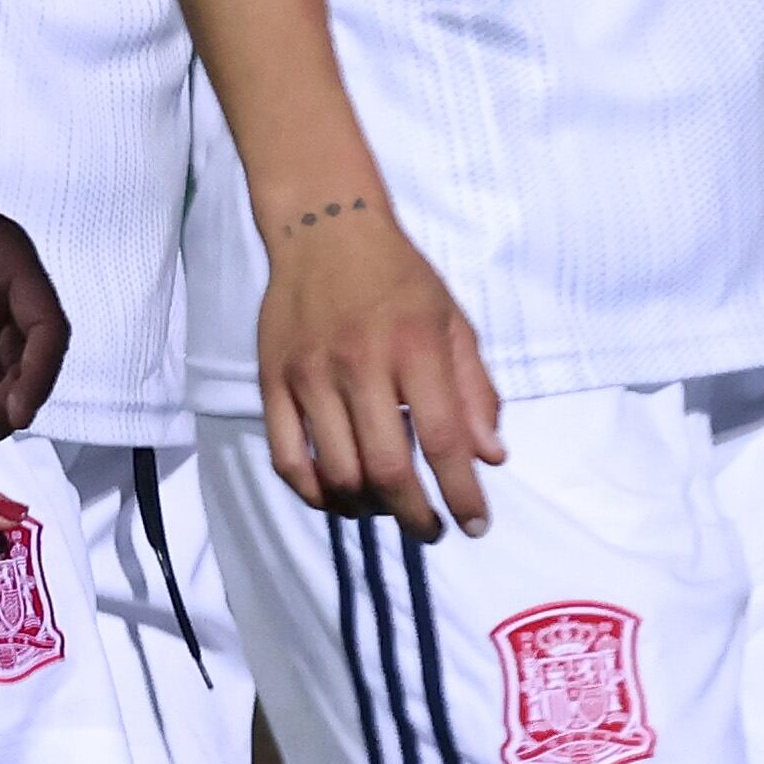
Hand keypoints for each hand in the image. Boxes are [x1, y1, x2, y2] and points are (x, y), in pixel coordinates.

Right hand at [255, 198, 502, 539]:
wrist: (326, 232)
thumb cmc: (402, 279)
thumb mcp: (454, 322)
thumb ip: (475, 390)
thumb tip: (492, 458)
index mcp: (415, 348)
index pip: (442, 438)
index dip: (461, 491)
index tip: (476, 525)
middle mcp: (360, 366)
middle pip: (385, 467)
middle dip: (414, 514)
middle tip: (432, 531)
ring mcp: (309, 377)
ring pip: (335, 472)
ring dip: (366, 507)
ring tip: (389, 509)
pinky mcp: (271, 383)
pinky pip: (287, 458)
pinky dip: (312, 492)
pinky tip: (338, 498)